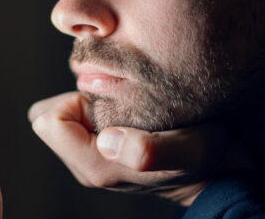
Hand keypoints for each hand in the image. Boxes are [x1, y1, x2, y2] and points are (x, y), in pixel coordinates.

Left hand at [28, 92, 248, 205]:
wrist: (217, 170)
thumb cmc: (204, 158)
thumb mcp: (189, 150)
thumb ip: (148, 150)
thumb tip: (107, 141)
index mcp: (94, 165)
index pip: (47, 121)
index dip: (75, 99)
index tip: (109, 95)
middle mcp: (86, 164)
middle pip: (50, 115)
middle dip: (76, 96)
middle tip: (116, 94)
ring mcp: (92, 157)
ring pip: (65, 114)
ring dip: (88, 99)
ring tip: (125, 99)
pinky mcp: (100, 147)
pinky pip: (79, 117)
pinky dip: (96, 104)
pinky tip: (128, 104)